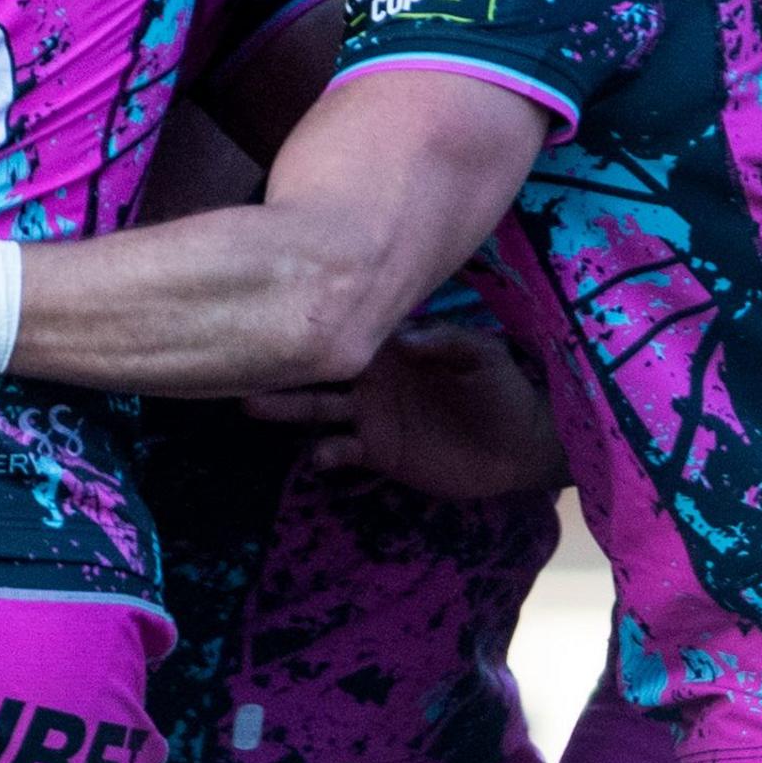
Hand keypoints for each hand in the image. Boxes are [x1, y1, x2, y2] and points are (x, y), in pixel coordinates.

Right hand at [242, 322, 565, 500]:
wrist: (517, 444)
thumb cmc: (500, 388)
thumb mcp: (483, 355)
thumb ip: (446, 341)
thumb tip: (403, 339)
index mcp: (394, 346)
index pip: (350, 327)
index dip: (320, 318)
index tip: (284, 309)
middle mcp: (372, 376)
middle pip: (321, 365)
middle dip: (286, 361)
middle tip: (244, 356)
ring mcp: (371, 415)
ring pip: (319, 407)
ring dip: (289, 406)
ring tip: (253, 404)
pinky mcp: (378, 452)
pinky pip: (342, 452)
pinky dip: (326, 453)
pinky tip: (317, 453)